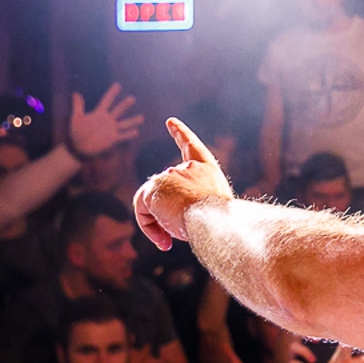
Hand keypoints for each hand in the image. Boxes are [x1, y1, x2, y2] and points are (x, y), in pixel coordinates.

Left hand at [68, 84, 142, 157]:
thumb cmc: (76, 132)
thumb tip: (76, 93)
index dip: (112, 93)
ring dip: (133, 121)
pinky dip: (129, 134)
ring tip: (142, 118)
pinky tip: (136, 131)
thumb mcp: (77, 118)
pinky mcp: (112, 139)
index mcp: (99, 113)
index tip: (117, 85)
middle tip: (132, 98)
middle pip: (118, 111)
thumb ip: (78, 106)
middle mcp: (107, 120)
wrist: (79, 147)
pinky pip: (123, 136)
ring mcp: (111, 129)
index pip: (107, 101)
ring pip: (124, 123)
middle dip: (125, 105)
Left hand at [135, 118, 233, 248]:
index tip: (170, 121)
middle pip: (167, 190)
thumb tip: (171, 212)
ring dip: (159, 224)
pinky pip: (142, 209)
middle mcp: (188, 168)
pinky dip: (148, 226)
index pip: (192, 147)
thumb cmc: (221, 224)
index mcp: (207, 170)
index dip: (181, 134)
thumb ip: (192, 203)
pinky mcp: (154, 187)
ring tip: (172, 240)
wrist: (217, 223)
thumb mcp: (211, 210)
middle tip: (175, 239)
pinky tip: (163, 240)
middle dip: (168, 215)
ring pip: (152, 202)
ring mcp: (170, 174)